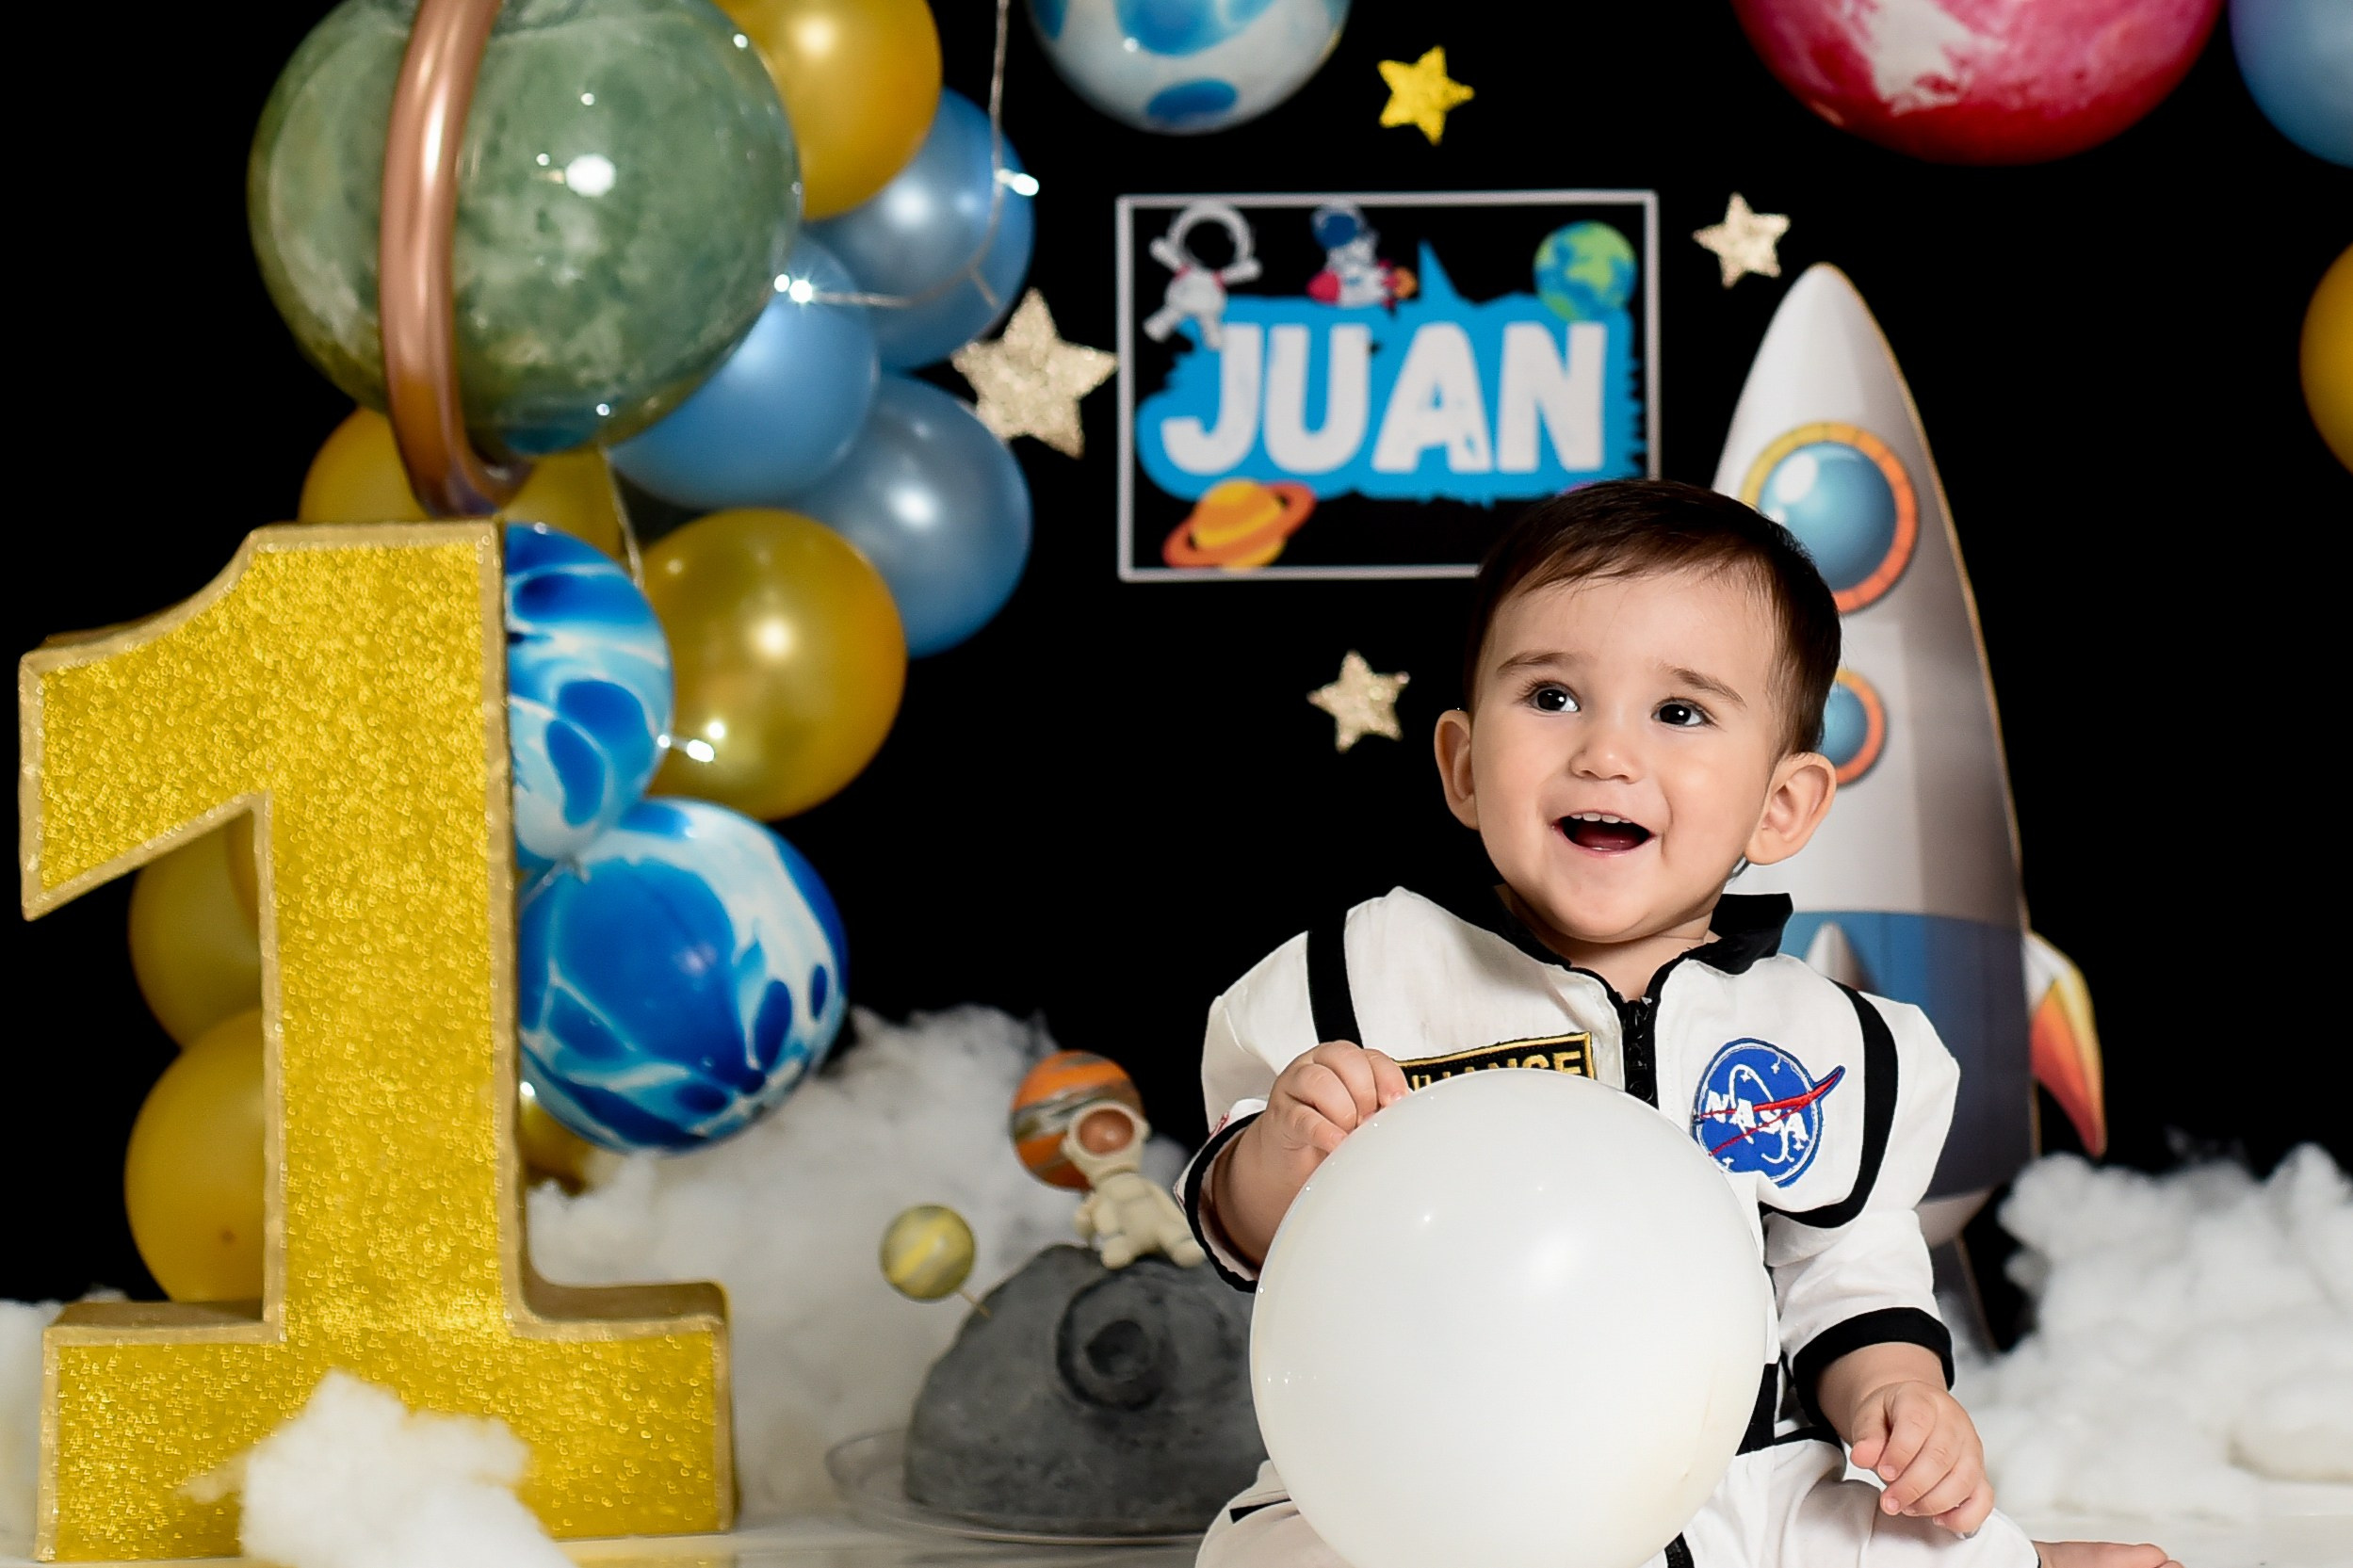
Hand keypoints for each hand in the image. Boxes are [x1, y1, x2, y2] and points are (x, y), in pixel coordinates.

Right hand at [1261, 1042, 1408, 1160]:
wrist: (1293, 1160)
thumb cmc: (1332, 1130)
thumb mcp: (1361, 1114)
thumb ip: (1380, 1107)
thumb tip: (1401, 1115)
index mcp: (1342, 1061)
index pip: (1371, 1056)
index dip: (1388, 1079)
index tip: (1395, 1103)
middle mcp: (1317, 1065)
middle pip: (1345, 1059)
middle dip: (1364, 1094)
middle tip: (1368, 1121)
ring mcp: (1294, 1086)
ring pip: (1320, 1081)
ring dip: (1343, 1111)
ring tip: (1350, 1134)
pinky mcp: (1280, 1115)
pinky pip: (1303, 1117)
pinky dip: (1325, 1131)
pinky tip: (1336, 1143)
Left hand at [1848, 1379, 1994, 1534]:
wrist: (1911, 1414)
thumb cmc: (1893, 1416)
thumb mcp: (1870, 1415)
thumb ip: (1867, 1435)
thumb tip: (1862, 1456)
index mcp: (1924, 1400)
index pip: (1917, 1424)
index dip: (1900, 1453)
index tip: (1883, 1472)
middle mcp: (1954, 1422)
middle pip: (1941, 1457)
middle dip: (1912, 1486)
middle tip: (1889, 1500)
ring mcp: (1971, 1448)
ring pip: (1964, 1480)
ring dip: (1932, 1502)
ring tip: (1906, 1507)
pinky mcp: (1980, 1473)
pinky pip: (1984, 1499)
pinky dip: (1964, 1516)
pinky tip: (1938, 1519)